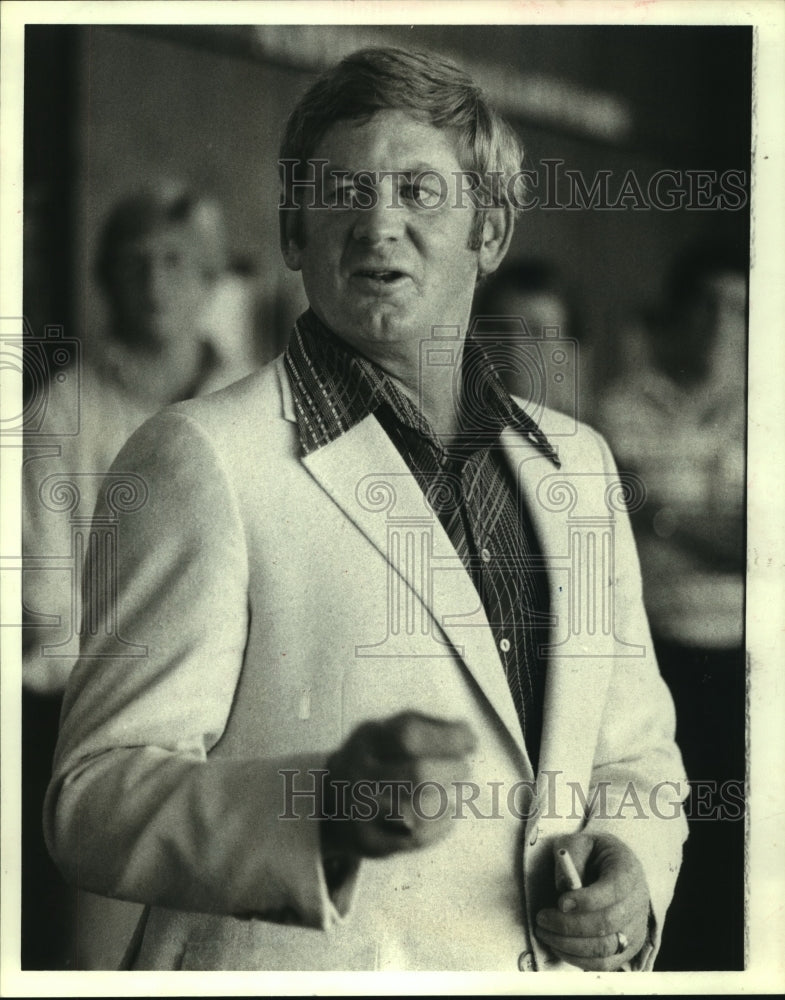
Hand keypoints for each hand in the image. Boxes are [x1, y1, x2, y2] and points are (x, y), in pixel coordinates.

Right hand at [322, 711, 476, 858]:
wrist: (330, 801)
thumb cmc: (374, 760)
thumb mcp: (387, 732)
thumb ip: (425, 726)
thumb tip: (467, 734)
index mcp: (367, 740)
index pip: (408, 735)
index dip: (446, 738)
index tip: (470, 741)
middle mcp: (359, 774)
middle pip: (417, 775)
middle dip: (452, 771)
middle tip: (463, 770)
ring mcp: (361, 811)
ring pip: (417, 811)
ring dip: (448, 801)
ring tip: (457, 794)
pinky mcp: (370, 842)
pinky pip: (415, 838)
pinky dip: (442, 827)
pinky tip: (448, 816)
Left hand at [534, 832, 649, 970]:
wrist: (612, 868)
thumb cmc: (592, 854)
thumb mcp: (580, 842)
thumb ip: (571, 856)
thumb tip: (563, 887)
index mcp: (628, 870)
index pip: (613, 890)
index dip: (586, 900)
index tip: (560, 902)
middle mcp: (638, 901)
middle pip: (608, 923)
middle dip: (570, 925)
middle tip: (542, 918)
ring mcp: (635, 928)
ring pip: (605, 948)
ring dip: (570, 945)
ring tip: (544, 932)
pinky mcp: (628, 948)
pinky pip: (605, 963)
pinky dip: (579, 959)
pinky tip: (558, 945)